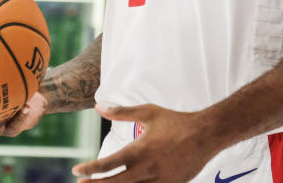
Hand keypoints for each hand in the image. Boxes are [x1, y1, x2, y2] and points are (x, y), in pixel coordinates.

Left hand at [72, 103, 215, 182]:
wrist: (206, 134)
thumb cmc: (175, 121)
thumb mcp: (148, 112)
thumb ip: (122, 112)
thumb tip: (99, 107)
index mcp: (138, 150)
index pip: (107, 164)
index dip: (89, 169)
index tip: (76, 170)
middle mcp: (146, 169)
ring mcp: (158, 181)